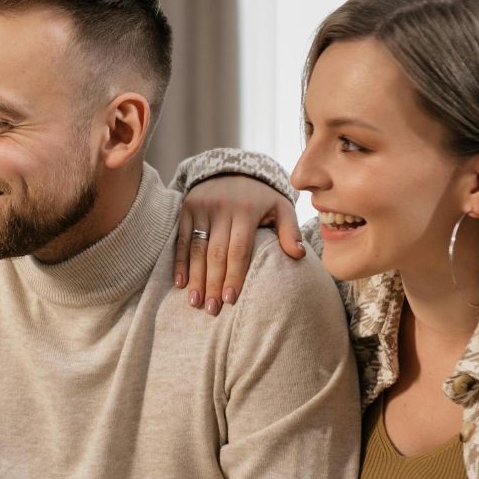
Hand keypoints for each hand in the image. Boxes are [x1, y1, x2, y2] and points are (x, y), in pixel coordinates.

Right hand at [173, 175, 301, 314]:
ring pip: (197, 249)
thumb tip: (298, 255)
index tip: (231, 300)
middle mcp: (221, 208)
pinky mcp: (186, 208)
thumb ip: (290, 230)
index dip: (234, 275)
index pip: (239, 249)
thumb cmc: (261, 197)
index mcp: (246, 210)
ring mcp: (201, 208)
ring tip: (196, 303)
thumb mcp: (281, 207)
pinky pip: (182, 240)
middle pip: (216, 253)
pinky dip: (180, 262)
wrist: (232, 168)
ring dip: (195, 278)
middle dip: (214, 283)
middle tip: (212, 310)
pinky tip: (180, 283)